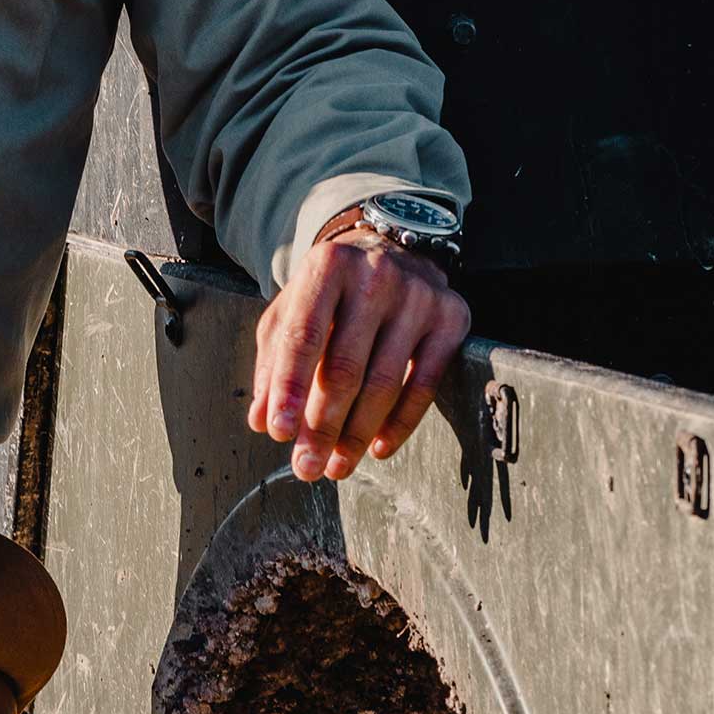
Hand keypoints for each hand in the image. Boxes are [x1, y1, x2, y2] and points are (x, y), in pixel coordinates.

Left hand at [249, 231, 470, 482]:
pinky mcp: (451, 316)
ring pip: (385, 382)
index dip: (289, 387)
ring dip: (357, 434)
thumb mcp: (293, 308)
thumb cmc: (334, 289)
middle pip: (346, 367)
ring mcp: (418, 296)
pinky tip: (378, 448)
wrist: (395, 247)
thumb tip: (262, 419)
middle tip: (306, 467)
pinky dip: (401, 424)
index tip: (278, 432)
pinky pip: (425, 384)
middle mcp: (376, 276)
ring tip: (337, 465)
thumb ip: (274, 359)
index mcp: (328, 267)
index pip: (304, 335)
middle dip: (322, 425)